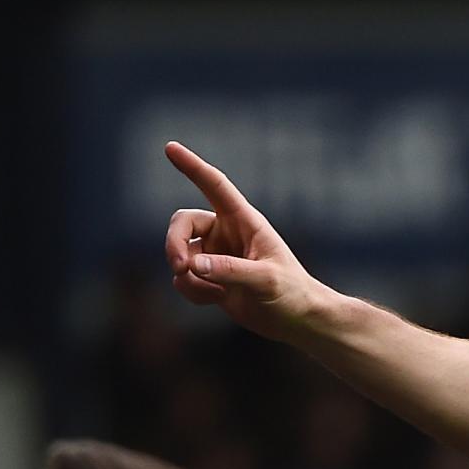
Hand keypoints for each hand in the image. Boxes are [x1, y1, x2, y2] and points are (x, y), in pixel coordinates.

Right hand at [163, 142, 331, 342]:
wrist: (298, 321)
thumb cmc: (293, 293)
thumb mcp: (267, 280)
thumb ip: (231, 271)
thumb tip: (193, 265)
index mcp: (244, 221)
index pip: (215, 186)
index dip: (192, 166)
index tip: (170, 147)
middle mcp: (226, 233)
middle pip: (182, 223)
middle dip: (174, 243)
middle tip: (180, 267)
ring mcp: (216, 255)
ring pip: (180, 255)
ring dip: (187, 276)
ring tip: (214, 294)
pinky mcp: (210, 278)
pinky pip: (183, 279)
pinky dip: (192, 291)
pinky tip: (216, 300)